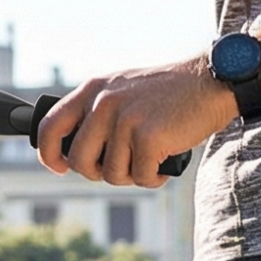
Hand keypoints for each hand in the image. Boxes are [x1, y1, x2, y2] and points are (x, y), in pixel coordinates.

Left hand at [36, 58, 234, 185]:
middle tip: (123, 166)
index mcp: (93, 90)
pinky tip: (164, 162)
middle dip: (99, 173)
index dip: (50, 155)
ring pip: (111, 174)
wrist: (210, 82)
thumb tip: (78, 153)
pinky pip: (140, 177)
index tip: (60, 168)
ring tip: (149, 158)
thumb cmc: (169, 94)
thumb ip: (98, 113)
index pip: (50, 126)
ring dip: (131, 175)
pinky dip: (153, 177)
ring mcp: (125, 120)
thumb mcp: (124, 91)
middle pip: (80, 161)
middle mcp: (104, 103)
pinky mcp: (148, 137)